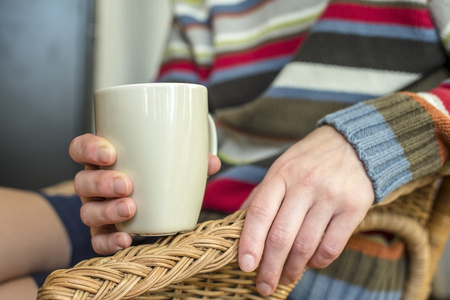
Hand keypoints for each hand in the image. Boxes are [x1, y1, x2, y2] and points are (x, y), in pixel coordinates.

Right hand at [69, 133, 220, 254]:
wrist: (155, 205)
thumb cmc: (157, 177)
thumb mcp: (171, 165)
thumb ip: (189, 161)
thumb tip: (212, 162)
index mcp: (105, 161)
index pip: (81, 149)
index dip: (89, 149)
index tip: (110, 153)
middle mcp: (95, 186)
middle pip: (82, 182)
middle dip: (102, 183)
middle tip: (126, 184)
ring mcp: (97, 210)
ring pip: (87, 211)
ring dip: (106, 211)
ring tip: (130, 209)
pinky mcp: (104, 233)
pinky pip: (97, 241)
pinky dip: (109, 242)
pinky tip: (126, 239)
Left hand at [238, 125, 373, 295]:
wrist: (356, 144)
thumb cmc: (312, 159)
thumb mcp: (283, 166)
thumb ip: (263, 194)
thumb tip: (239, 222)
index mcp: (282, 173)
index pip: (260, 212)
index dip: (250, 242)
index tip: (245, 265)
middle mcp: (305, 184)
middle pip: (281, 235)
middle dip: (269, 267)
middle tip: (264, 285)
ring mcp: (330, 196)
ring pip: (305, 245)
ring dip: (292, 269)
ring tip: (286, 278)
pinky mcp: (353, 208)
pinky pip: (332, 246)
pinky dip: (318, 261)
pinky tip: (311, 264)